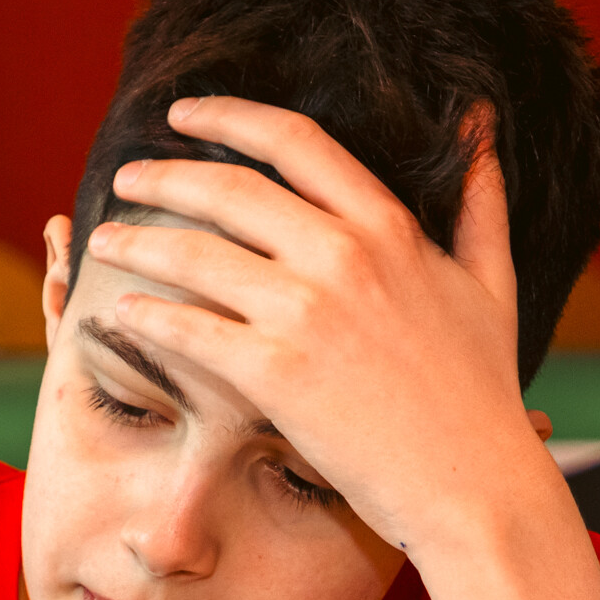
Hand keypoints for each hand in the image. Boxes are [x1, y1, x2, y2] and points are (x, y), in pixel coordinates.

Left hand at [87, 97, 559, 560]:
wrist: (474, 485)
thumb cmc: (483, 392)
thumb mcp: (493, 283)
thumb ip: (482, 201)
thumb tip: (483, 121)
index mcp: (388, 227)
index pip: (295, 141)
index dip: (229, 117)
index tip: (186, 114)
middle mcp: (342, 256)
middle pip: (228, 189)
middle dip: (164, 176)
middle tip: (126, 176)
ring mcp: (304, 314)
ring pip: (194, 254)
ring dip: (137, 240)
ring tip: (105, 239)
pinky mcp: (274, 374)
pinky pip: (188, 329)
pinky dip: (146, 316)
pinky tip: (121, 311)